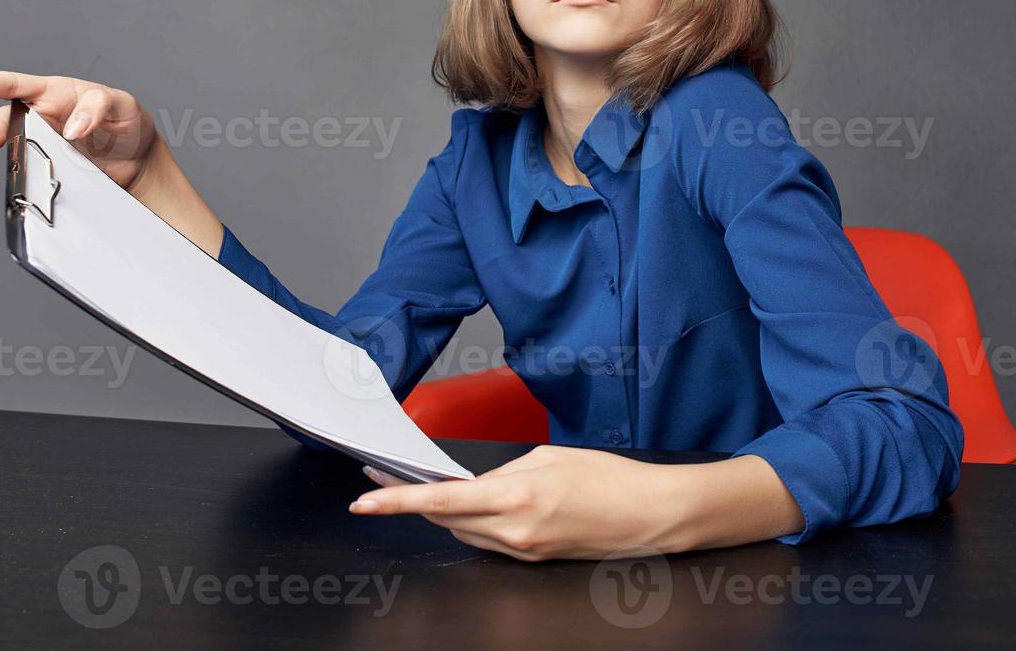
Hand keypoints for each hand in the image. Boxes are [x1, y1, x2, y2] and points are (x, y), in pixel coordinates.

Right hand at [0, 71, 159, 189]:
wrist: (139, 162)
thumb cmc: (125, 122)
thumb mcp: (120, 105)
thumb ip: (97, 107)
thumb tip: (70, 126)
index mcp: (54, 93)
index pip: (13, 84)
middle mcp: (42, 119)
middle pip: (7, 119)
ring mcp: (43, 147)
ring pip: (16, 149)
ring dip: (16, 156)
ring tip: (29, 163)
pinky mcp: (49, 172)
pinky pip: (32, 175)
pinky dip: (31, 179)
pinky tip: (40, 185)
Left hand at [350, 445, 686, 561]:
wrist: (651, 516)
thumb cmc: (610, 479)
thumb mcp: (549, 456)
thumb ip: (504, 470)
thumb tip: (476, 481)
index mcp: (516, 496)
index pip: (440, 500)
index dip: (396, 502)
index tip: (364, 500)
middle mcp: (514, 530)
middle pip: (444, 519)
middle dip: (411, 501)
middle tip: (383, 478)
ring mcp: (523, 550)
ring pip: (463, 532)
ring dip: (440, 512)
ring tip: (421, 486)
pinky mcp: (533, 559)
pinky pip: (488, 541)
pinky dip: (472, 522)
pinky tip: (469, 505)